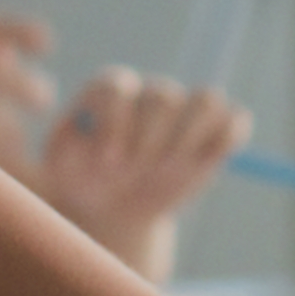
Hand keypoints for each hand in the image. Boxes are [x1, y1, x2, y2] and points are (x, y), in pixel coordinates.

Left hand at [26, 70, 250, 259]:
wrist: (112, 208)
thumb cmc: (81, 180)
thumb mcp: (60, 168)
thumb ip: (65, 145)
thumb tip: (84, 129)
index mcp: (110, 92)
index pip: (118, 87)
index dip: (115, 122)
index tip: (108, 162)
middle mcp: (150, 94)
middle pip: (164, 96)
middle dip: (150, 139)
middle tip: (135, 172)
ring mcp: (185, 111)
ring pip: (206, 100)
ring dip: (189, 137)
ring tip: (167, 168)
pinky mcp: (213, 132)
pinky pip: (234, 121)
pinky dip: (226, 139)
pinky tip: (203, 163)